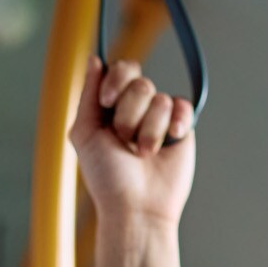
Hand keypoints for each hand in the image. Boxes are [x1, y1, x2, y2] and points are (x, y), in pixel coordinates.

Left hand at [70, 56, 195, 227]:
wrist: (136, 207)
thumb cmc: (107, 177)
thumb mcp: (85, 134)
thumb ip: (88, 95)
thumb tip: (95, 59)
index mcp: (111, 107)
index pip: (120, 70)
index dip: (116, 80)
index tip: (108, 102)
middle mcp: (135, 109)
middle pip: (140, 82)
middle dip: (129, 114)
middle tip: (124, 140)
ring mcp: (160, 118)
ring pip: (160, 98)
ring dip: (148, 130)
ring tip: (143, 154)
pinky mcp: (181, 129)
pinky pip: (182, 106)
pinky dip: (175, 123)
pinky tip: (169, 143)